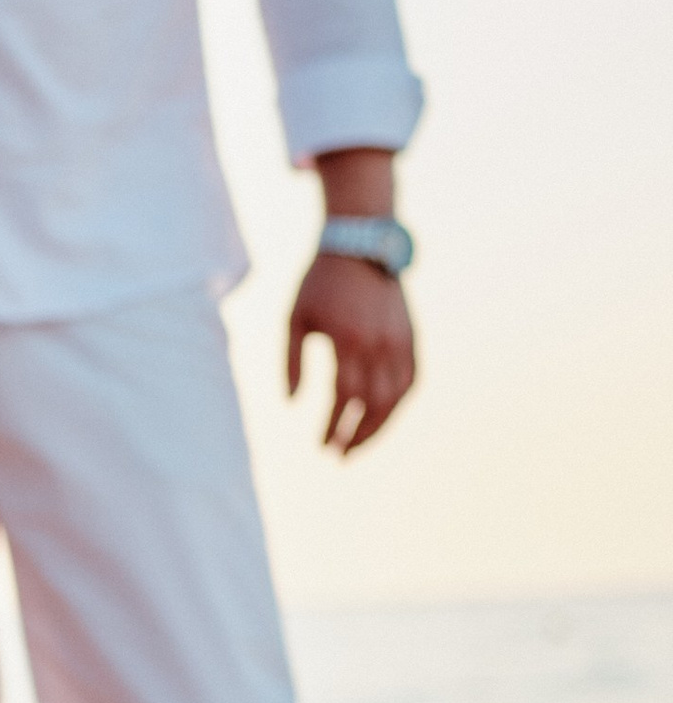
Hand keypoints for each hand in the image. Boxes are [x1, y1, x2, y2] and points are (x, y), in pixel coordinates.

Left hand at [286, 252, 415, 451]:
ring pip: (397, 398)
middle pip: (374, 405)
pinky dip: (399, 402)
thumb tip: (292, 404)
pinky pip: (411, 379)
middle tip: (339, 456)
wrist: (359, 246)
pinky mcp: (411, 336)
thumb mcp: (294, 319)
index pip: (343, 398)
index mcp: (348, 340)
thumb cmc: (318, 284)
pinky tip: (383, 416)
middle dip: (357, 436)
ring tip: (358, 443)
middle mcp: (379, 344)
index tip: (320, 445)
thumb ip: (291, 362)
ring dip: (379, 426)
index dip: (332, 426)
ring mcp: (400, 341)